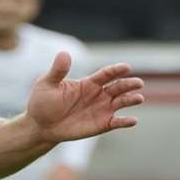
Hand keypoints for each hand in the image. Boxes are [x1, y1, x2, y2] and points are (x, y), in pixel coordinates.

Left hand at [24, 53, 144, 145]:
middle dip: (129, 84)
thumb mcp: (47, 84)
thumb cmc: (43, 102)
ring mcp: (102, 109)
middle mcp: (99, 94)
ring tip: (139, 98)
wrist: (40, 125)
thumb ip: (58, 70)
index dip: (116, 70)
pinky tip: (133, 120)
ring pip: (121, 102)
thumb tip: (64, 53)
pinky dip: (125, 122)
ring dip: (131, 100)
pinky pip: (116, 122)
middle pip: (118, 87)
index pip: (107, 74)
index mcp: (89, 83)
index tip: (126, 67)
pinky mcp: (101, 125)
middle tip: (138, 83)